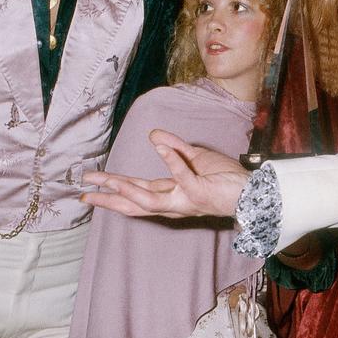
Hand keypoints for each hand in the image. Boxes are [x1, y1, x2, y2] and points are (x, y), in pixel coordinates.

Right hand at [82, 129, 249, 217]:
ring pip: (151, 198)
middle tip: (86, 191)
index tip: (89, 190)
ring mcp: (186, 199)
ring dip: (129, 188)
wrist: (252, 191)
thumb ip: (174, 147)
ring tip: (110, 177)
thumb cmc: (225, 178)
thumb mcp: (195, 158)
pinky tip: (159, 146)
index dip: (112, 192)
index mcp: (171, 194)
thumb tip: (152, 134)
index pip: (136, 194)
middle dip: (110, 197)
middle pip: (135, 202)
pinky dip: (171, 161)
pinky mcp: (199, 192)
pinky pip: (182, 175)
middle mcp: (174, 202)